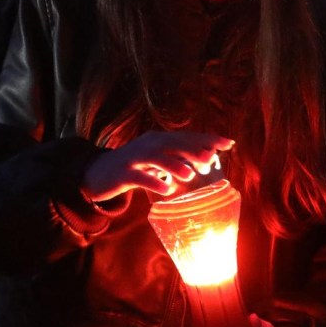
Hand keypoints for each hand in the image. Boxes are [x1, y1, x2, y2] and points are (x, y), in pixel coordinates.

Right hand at [81, 131, 233, 202]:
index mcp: (158, 140)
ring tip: (190, 174)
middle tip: (212, 160)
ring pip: (155, 156)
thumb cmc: (132, 168)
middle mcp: (147, 144)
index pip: (186, 136)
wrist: (96, 174)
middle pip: (172, 143)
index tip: (229, 143)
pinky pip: (139, 177)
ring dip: (173, 163)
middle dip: (193, 149)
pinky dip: (153, 182)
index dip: (207, 138)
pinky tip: (166, 190)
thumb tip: (207, 161)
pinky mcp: (122, 173)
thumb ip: (175, 159)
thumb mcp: (154, 160)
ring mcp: (133, 158)